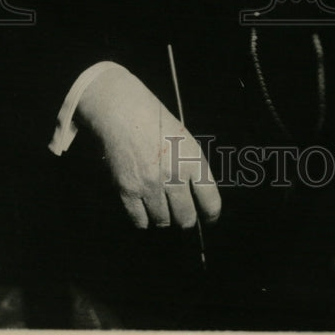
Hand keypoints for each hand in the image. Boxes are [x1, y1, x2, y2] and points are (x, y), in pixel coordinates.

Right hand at [76, 65, 221, 228]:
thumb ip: (192, 168)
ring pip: (163, 222)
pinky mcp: (128, 190)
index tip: (209, 220)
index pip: (210, 202)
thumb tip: (197, 199)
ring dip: (164, 220)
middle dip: (186, 221)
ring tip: (162, 209)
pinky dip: (144, 220)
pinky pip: (140, 221)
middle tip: (183, 218)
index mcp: (193, 160)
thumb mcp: (185, 140)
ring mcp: (150, 185)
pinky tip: (145, 210)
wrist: (122, 111)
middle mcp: (174, 176)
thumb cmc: (155, 121)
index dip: (211, 216)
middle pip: (186, 219)